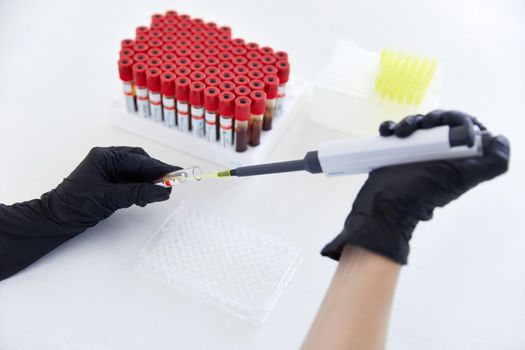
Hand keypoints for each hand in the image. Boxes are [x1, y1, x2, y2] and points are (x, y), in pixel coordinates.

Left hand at [43, 146, 179, 228]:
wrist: (55, 220)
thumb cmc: (75, 205)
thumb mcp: (110, 198)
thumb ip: (138, 193)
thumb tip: (163, 191)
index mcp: (105, 156)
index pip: (139, 160)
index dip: (159, 167)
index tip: (176, 173)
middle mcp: (107, 160)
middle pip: (139, 162)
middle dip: (154, 174)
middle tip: (169, 185)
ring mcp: (107, 171)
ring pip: (136, 172)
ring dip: (148, 183)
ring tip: (157, 194)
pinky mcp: (109, 183)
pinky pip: (130, 181)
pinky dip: (140, 189)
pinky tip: (144, 197)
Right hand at [321, 110, 509, 263]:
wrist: (385, 206)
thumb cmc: (420, 194)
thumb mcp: (460, 179)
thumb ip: (490, 165)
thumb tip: (500, 139)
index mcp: (456, 158)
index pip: (464, 127)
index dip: (458, 119)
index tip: (447, 123)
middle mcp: (436, 154)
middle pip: (439, 122)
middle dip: (431, 118)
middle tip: (423, 126)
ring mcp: (414, 151)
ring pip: (416, 123)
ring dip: (408, 121)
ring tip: (400, 133)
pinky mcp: (393, 151)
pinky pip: (394, 131)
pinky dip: (391, 127)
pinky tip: (387, 132)